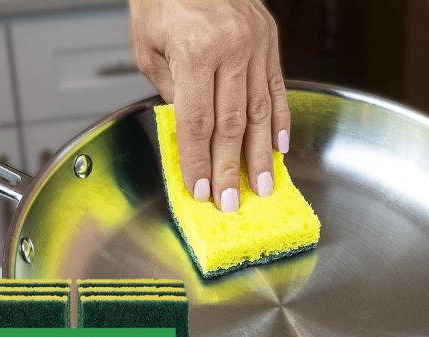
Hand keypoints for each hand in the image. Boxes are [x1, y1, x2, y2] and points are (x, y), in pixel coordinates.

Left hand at [130, 0, 289, 211]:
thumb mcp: (148, 46)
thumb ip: (171, 91)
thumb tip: (190, 130)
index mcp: (195, 49)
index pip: (196, 122)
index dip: (198, 161)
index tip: (201, 190)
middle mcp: (231, 48)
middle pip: (231, 125)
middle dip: (230, 169)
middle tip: (231, 202)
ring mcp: (255, 44)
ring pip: (259, 113)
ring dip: (260, 156)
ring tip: (263, 186)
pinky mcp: (268, 42)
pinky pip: (277, 89)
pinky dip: (280, 122)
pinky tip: (279, 148)